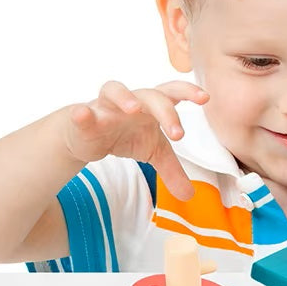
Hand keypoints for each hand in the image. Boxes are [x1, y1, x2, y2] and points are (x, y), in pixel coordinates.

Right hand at [65, 80, 207, 199]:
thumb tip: (190, 195)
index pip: (171, 93)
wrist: (87, 137)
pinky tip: (83, 114)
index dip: (188, 91)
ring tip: (132, 108)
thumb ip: (172, 171)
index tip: (205, 98)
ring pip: (113, 90)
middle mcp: (130, 101)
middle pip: (150, 95)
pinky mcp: (83, 118)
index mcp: (151, 106)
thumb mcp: (153, 152)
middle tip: (178, 135)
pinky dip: (82, 114)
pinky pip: (81, 112)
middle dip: (165, 111)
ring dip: (124, 97)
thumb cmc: (125, 134)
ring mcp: (106, 106)